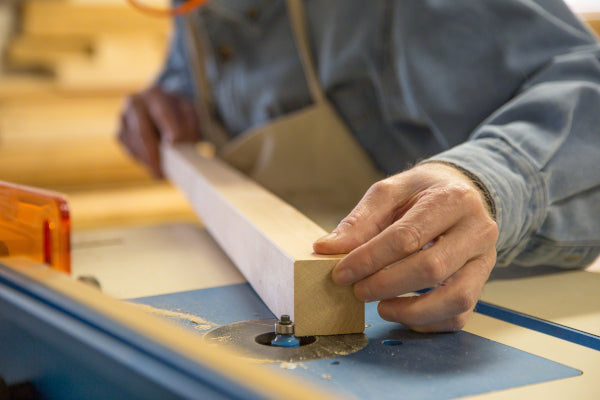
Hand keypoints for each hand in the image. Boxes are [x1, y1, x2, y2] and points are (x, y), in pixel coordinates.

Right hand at [117, 86, 200, 177]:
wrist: (163, 108)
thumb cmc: (179, 113)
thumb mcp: (190, 113)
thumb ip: (190, 124)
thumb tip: (181, 141)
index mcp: (155, 94)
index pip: (162, 113)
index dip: (169, 127)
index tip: (175, 142)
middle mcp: (135, 102)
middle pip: (141, 130)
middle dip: (152, 152)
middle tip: (161, 172)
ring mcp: (123, 117)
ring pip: (132, 142)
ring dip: (146, 159)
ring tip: (159, 173)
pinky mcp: (119, 133)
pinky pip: (128, 149)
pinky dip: (140, 160)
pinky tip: (152, 166)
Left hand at [314, 162, 497, 331]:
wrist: (464, 193)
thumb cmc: (422, 192)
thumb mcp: (390, 192)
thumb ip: (359, 220)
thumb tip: (326, 248)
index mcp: (452, 199)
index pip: (407, 236)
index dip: (369, 259)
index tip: (340, 273)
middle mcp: (477, 230)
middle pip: (431, 268)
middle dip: (386, 284)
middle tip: (358, 291)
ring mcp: (485, 259)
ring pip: (455, 298)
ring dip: (411, 311)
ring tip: (381, 307)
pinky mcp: (482, 281)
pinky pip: (460, 314)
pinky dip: (428, 322)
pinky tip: (402, 311)